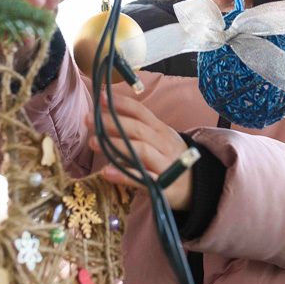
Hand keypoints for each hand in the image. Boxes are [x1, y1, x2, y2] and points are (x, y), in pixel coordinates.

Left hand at [87, 94, 192, 210]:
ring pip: (141, 151)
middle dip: (113, 123)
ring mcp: (165, 164)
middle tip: (89, 119)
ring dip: (117, 145)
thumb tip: (104, 115)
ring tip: (93, 142)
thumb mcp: (158, 139)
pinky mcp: (164, 186)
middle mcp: (164, 144)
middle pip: (138, 130)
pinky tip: (107, 171)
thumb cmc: (168, 157)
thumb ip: (136, 128)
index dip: (122, 104)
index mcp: (160, 130)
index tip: (101, 97)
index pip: (141, 112)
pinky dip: (124, 175)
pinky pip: (143, 179)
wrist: (195, 184)